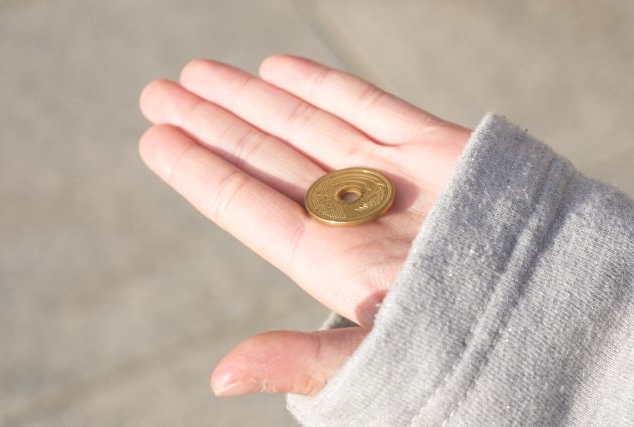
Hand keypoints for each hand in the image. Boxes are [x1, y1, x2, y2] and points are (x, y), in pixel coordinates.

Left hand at [139, 55, 469, 396]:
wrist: (550, 308)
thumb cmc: (461, 343)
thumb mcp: (373, 361)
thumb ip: (299, 359)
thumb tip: (219, 379)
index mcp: (327, 260)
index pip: (245, 204)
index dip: (198, 170)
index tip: (155, 136)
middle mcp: (347, 211)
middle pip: (263, 158)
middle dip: (211, 123)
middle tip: (159, 91)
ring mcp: (385, 174)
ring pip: (302, 125)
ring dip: (250, 97)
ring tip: (198, 74)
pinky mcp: (427, 146)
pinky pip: (364, 106)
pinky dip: (321, 85)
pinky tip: (276, 69)